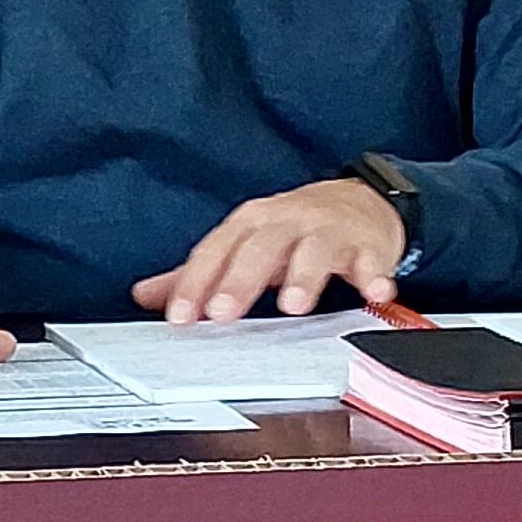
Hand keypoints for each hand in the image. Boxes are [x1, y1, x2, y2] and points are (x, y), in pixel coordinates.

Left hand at [135, 177, 409, 322]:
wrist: (360, 203)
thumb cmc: (293, 230)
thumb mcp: (243, 244)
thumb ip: (199, 272)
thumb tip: (144, 295)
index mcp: (249, 224)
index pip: (215, 251)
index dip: (194, 283)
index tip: (179, 317)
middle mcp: (286, 222)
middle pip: (260, 248)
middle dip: (240, 280)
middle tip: (224, 313)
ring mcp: (328, 232)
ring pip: (314, 251)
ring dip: (304, 277)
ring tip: (294, 305)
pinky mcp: (367, 246)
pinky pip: (371, 261)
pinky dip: (374, 277)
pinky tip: (376, 294)